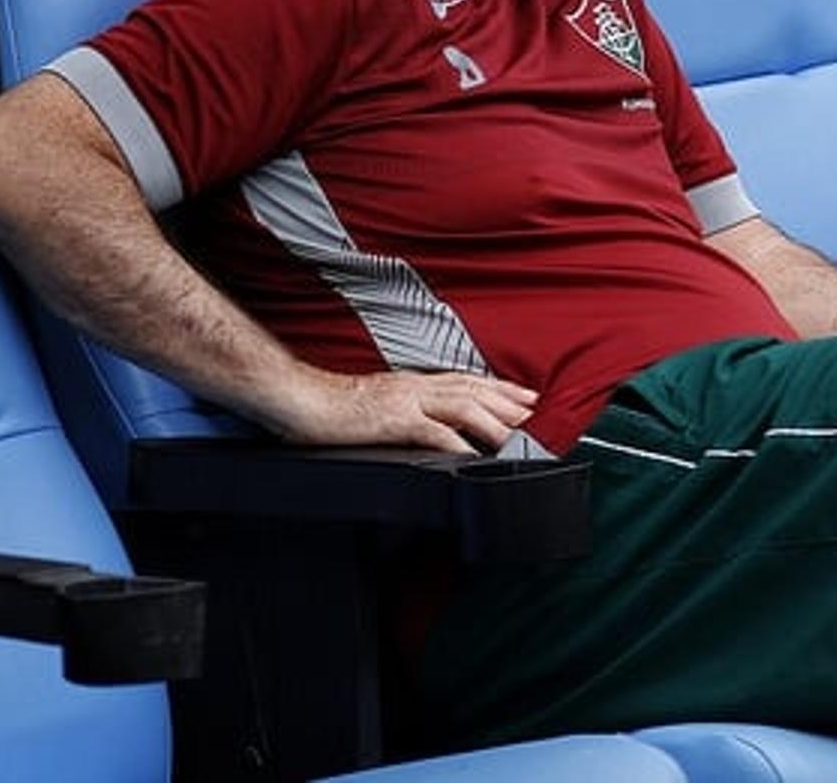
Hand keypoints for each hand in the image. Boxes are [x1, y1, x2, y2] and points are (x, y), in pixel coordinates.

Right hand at [276, 367, 539, 453]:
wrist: (298, 399)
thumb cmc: (333, 408)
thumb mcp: (380, 406)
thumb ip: (409, 414)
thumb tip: (435, 432)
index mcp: (414, 383)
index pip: (468, 381)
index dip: (501, 389)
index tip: (529, 398)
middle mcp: (416, 386)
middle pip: (473, 389)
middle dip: (509, 402)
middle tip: (538, 416)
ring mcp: (405, 401)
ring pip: (461, 406)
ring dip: (493, 421)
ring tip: (517, 437)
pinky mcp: (390, 421)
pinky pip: (431, 431)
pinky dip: (455, 442)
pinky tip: (472, 453)